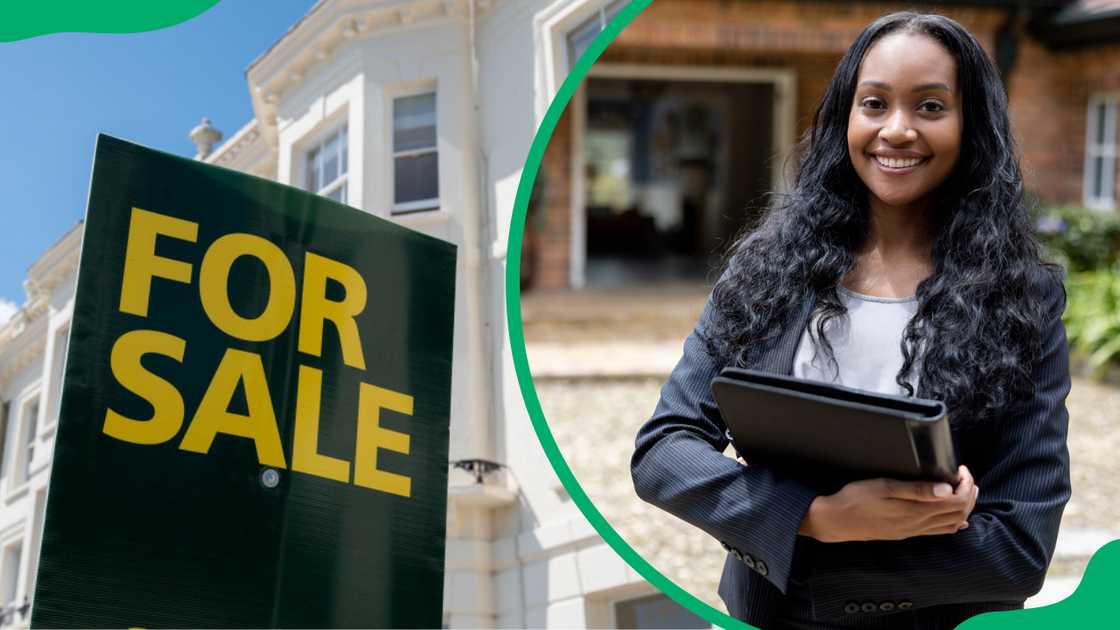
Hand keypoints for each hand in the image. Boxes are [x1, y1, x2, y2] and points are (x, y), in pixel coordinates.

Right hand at [799, 465, 977, 542]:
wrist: (836, 521)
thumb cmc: (856, 499)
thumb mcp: (884, 487)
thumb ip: (916, 489)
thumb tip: (947, 490)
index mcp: (916, 511)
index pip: (956, 500)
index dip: (964, 484)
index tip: (959, 468)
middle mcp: (919, 524)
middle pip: (958, 513)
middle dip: (969, 494)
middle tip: (966, 477)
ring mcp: (913, 531)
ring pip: (950, 524)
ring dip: (963, 508)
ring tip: (966, 492)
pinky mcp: (905, 533)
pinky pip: (937, 532)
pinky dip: (952, 524)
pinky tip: (955, 520)